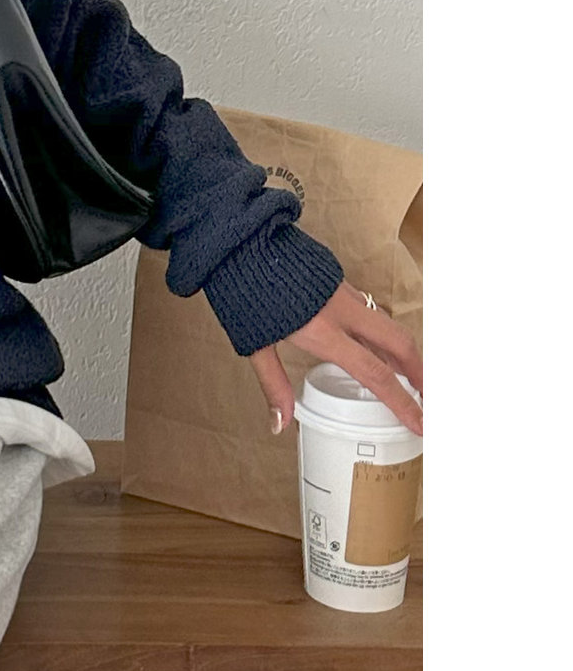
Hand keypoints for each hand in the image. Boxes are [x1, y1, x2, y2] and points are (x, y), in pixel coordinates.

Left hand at [250, 281, 422, 437]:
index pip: (375, 373)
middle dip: (419, 373)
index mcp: (323, 333)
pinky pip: (372, 312)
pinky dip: (383, 334)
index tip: (421, 422)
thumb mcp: (255, 346)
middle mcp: (343, 312)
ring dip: (404, 353)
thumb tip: (280, 424)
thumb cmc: (244, 296)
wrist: (242, 246)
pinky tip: (380, 347)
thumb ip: (273, 385)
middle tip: (429, 398)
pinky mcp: (341, 282)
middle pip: (398, 345)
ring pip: (387, 326)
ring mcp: (345, 294)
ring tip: (410, 378)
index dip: (402, 401)